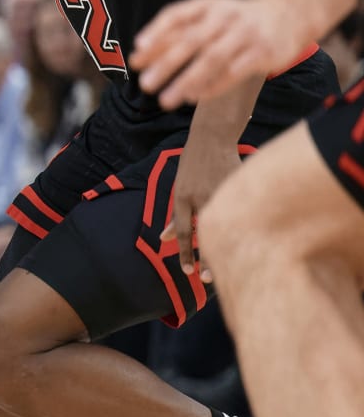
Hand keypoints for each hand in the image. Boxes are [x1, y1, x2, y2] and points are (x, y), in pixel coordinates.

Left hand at [130, 0, 303, 109]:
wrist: (290, 13)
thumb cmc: (236, 18)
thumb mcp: (210, 13)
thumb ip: (178, 28)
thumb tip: (140, 51)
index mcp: (207, 4)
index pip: (176, 16)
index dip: (155, 34)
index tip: (136, 54)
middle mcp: (226, 16)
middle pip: (191, 40)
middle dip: (166, 64)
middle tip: (145, 84)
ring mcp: (245, 34)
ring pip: (212, 59)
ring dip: (186, 81)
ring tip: (165, 100)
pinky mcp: (262, 53)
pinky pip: (233, 72)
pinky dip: (211, 86)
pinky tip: (192, 97)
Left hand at [170, 137, 240, 283]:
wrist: (212, 138)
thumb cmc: (193, 168)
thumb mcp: (179, 190)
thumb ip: (176, 216)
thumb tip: (163, 239)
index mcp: (182, 197)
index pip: (184, 231)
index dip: (184, 253)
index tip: (188, 271)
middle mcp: (200, 195)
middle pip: (204, 232)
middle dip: (206, 257)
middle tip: (208, 278)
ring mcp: (221, 190)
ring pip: (225, 223)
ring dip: (228, 244)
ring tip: (231, 265)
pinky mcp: (239, 185)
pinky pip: (242, 208)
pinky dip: (246, 224)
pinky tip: (253, 240)